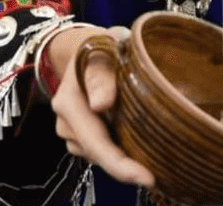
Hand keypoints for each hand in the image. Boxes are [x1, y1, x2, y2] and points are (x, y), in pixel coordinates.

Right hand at [48, 25, 153, 187]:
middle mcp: (66, 121)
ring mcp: (73, 131)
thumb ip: (101, 74)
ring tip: (148, 146)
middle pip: (97, 155)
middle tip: (155, 176)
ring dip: (122, 156)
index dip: (119, 165)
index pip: (94, 142)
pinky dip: (118, 149)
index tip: (145, 176)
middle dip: (125, 168)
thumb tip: (101, 104)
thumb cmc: (100, 47)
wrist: (88, 47)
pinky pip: (101, 151)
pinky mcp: (83, 136)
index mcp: (68, 102)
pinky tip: (133, 139)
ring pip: (100, 155)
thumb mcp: (104, 49)